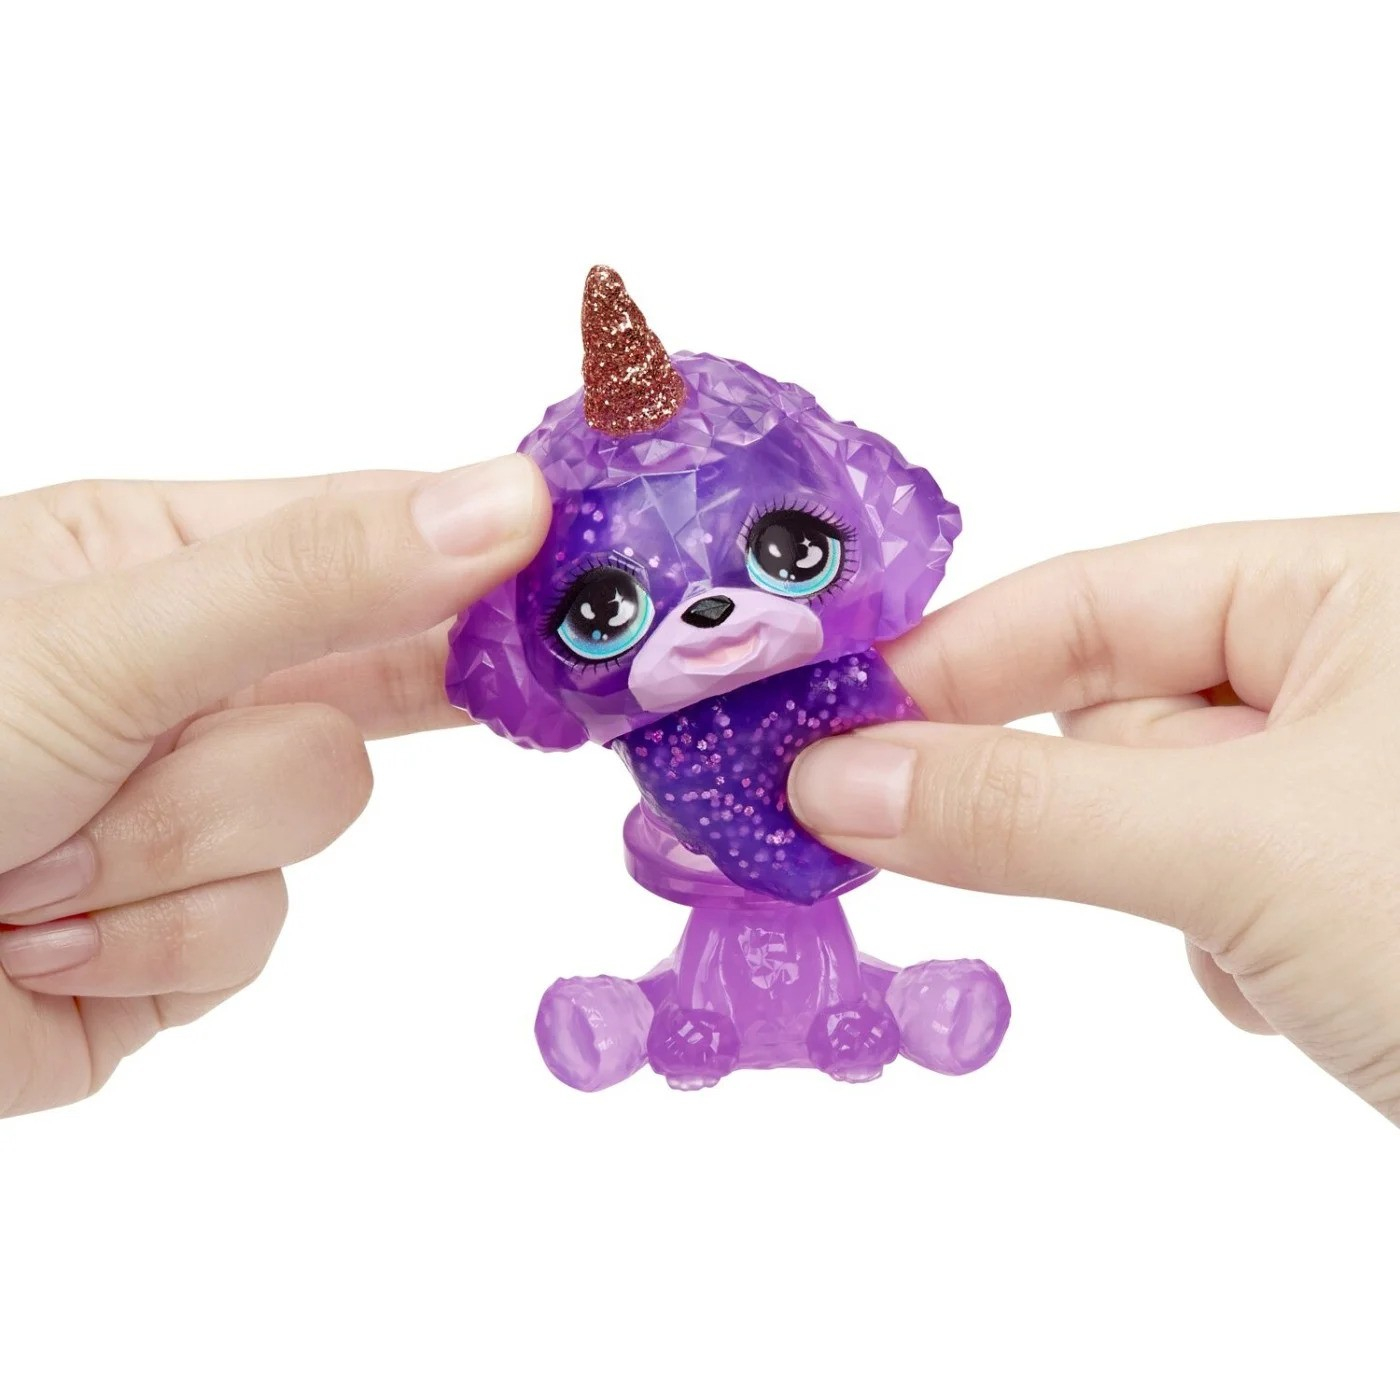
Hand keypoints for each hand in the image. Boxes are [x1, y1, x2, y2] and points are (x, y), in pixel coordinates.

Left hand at [0, 457, 547, 1115]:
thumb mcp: (104, 636)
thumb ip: (316, 576)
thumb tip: (508, 501)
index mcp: (163, 561)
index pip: (375, 537)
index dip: (482, 560)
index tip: (586, 579)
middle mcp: (188, 679)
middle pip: (364, 699)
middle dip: (259, 746)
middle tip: (217, 745)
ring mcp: (188, 812)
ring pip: (310, 825)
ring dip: (170, 855)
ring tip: (31, 861)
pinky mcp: (174, 938)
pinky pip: (248, 935)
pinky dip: (142, 948)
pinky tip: (40, 940)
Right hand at [788, 516, 1399, 1122]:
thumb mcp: (1241, 848)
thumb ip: (1022, 806)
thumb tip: (838, 779)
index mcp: (1353, 587)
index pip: (1090, 598)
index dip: (947, 662)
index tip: (824, 727)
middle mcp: (1351, 670)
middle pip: (1108, 708)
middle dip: (1047, 793)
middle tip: (893, 838)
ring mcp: (1346, 784)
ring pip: (1150, 813)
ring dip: (1155, 883)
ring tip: (1253, 944)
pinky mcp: (1343, 886)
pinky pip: (1205, 886)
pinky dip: (1210, 939)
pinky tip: (1290, 987)